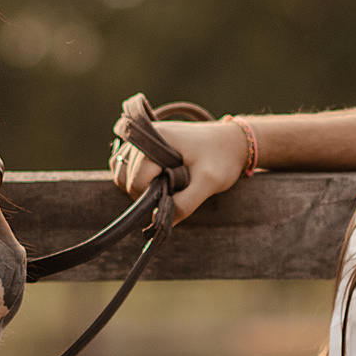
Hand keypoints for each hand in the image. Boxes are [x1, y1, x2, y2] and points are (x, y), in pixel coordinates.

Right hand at [111, 116, 247, 222]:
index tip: (176, 195)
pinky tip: (159, 178)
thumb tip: (156, 219)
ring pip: (121, 172)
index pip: (136, 181)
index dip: (152, 197)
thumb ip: (184, 204)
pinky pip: (126, 166)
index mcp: (156, 139)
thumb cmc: (222, 158)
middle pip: (125, 178)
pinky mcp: (144, 144)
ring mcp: (142, 138)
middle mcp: (143, 135)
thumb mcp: (209, 183)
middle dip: (147, 192)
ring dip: (140, 185)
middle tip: (175, 191)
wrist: (233, 141)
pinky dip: (137, 177)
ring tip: (169, 183)